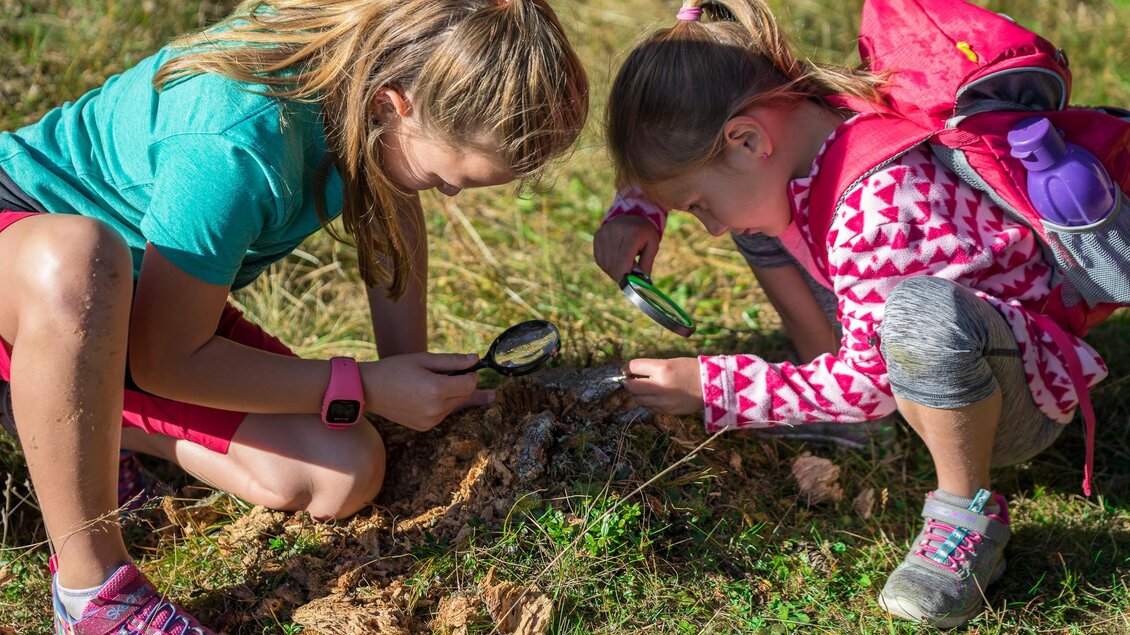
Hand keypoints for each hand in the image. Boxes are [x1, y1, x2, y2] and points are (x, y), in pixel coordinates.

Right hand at [361, 353, 482, 430]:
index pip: (470, 384)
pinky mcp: (425, 427)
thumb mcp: (424, 359)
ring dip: (452, 394)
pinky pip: (443, 414)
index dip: (471, 374)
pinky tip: (426, 395)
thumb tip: (475, 359)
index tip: (466, 367)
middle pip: (465, 396)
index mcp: (436, 389)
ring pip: (455, 405)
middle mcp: (436, 409)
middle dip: (463, 383)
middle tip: (451, 373)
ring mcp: (430, 420)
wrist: (369, 390)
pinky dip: (442, 404)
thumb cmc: (395, 369)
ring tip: (433, 382)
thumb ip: (452, 361)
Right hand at [593, 215, 660, 280]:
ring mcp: (604, 234)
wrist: (632, 211)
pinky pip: (600, 259)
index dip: (625, 278)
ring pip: (605, 265)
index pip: (622, 264)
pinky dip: (608, 264)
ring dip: (614, 270)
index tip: (630, 284)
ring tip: (624, 264)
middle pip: (613, 266)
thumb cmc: (645, 232)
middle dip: (621, 276)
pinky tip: (616, 259)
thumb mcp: (652, 246)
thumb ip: (646, 265)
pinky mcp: (597, 236)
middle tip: (629, 276)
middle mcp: (615, 233)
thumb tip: (640, 285)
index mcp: (632, 235)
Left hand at [621, 357, 702, 414]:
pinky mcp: (668, 410)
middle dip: (629, 382)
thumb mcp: (671, 362)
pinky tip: (657, 396)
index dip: (627, 368)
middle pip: (631, 386)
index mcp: (662, 368)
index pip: (633, 367)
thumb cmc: (691, 369)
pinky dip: (650, 402)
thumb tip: (632, 372)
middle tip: (632, 379)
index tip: (627, 369)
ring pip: (638, 399)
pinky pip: (650, 407)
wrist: (712, 386)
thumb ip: (652, 367)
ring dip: (639, 394)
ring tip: (647, 388)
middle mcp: (661, 385)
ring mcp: (664, 400)